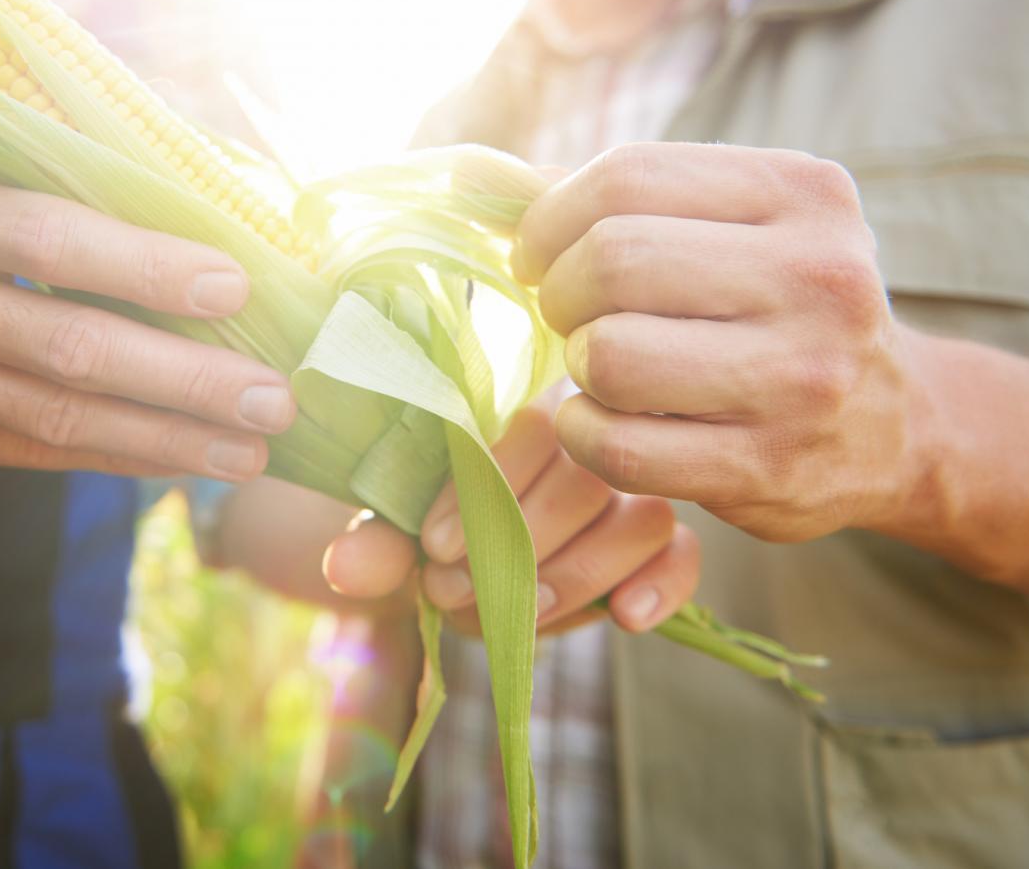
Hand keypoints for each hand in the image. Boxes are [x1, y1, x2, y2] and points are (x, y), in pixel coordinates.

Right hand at [0, 172, 295, 476]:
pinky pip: (37, 454)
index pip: (49, 240)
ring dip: (169, 438)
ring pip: (61, 417)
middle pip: (69, 345)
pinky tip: (186, 461)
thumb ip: (46, 199)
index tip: (233, 285)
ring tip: (254, 448)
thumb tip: (196, 199)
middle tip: (275, 394)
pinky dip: (118, 458)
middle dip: (183, 377)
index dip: (144, 264)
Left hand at [321, 407, 699, 634]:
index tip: (431, 549)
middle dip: (518, 546)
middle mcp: (589, 441)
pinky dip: (662, 585)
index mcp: (525, 411)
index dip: (482, 493)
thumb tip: (344, 568)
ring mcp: (632, 491)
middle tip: (456, 589)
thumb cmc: (436, 529)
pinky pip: (684, 554)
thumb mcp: (400, 534)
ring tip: (518, 613)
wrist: (462, 559)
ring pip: (639, 519)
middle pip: (585, 479)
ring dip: (575, 574)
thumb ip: (380, 544)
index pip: (528, 428)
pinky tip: (625, 617)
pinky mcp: (663, 544)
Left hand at [516, 142, 929, 541]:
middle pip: (613, 261)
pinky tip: (598, 422)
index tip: (538, 252)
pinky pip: (620, 447)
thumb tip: (472, 175)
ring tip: (597, 367)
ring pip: (612, 356)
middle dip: (559, 291)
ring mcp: (802, 379)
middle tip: (566, 315)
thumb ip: (609, 197)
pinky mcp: (770, 467)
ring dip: (576, 366)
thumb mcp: (730, 226)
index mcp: (804, 193)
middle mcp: (820, 277)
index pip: (627, 178)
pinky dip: (582, 433)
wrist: (898, 427)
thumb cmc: (776, 308)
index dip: (550, 217)